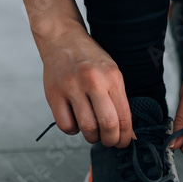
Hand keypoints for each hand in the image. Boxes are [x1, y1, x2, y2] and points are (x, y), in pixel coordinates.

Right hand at [37, 22, 132, 148]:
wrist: (62, 39)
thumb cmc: (89, 59)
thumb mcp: (111, 73)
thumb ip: (119, 101)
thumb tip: (128, 132)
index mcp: (112, 77)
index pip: (124, 116)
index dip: (126, 136)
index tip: (124, 142)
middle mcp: (93, 81)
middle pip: (107, 124)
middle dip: (110, 140)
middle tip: (109, 141)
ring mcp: (71, 87)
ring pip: (87, 128)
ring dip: (92, 137)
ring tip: (92, 132)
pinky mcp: (54, 94)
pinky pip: (65, 125)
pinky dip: (73, 130)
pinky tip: (75, 121)